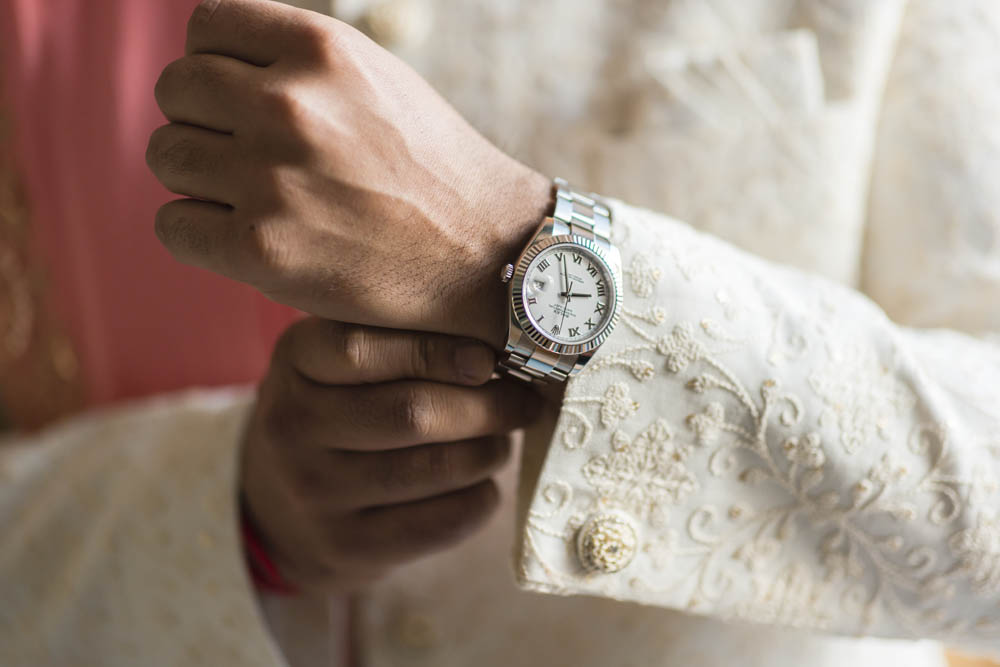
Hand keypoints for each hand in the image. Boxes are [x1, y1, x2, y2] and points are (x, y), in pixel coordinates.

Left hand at [147, 0, 551, 347]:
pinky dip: (198, 231)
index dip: (216, 65)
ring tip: (251, 197)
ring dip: (198, 175)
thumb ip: (298, 62)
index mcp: (322, 48)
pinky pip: (173, 224)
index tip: (238, 99)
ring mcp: (271, 177)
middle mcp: (289, 103)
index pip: (204, 27)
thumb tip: (212, 66)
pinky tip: (245, 237)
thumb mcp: (376, 79)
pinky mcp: (261, 248)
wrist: (486, 252)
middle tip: (245, 154)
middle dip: (202, 119)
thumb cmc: (432, 168)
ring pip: (167, 154)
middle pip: (176, 88)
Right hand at [241, 317, 539, 593]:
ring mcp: (315, 492)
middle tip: (523, 401)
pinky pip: (438, 522)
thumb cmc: (333, 410)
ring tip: (502, 439)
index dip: (437, 351)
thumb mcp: (335, 359)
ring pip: (434, 469)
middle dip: (486, 406)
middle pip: (411, 413)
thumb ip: (396, 336)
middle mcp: (293, 427)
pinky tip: (483, 484)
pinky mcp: (344, 546)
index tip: (490, 357)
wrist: (278, 507)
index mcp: (295, 362)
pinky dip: (478, 499)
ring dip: (488, 451)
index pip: (362, 350)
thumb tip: (496, 333)